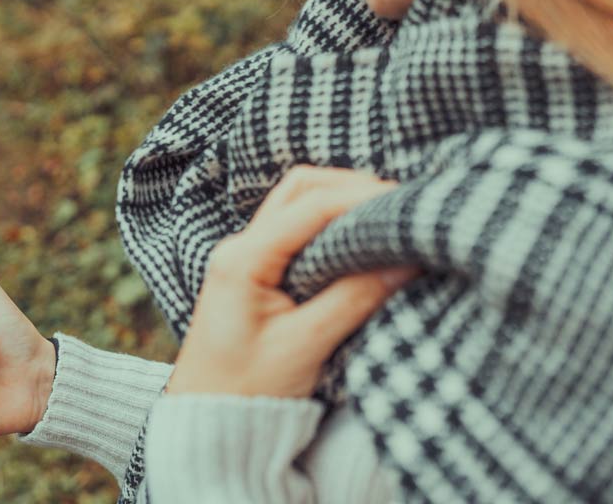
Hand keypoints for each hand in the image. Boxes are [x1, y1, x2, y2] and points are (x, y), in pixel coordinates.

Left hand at [166, 166, 418, 397]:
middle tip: (400, 205)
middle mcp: (241, 246)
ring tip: (385, 218)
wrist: (207, 424)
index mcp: (243, 259)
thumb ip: (353, 299)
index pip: (311, 206)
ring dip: (341, 200)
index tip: (406, 205)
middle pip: (301, 188)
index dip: (362, 198)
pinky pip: (299, 229)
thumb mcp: (304, 347)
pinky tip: (360, 239)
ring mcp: (247, 256)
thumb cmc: (246, 393)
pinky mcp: (258, 271)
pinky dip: (332, 223)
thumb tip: (404, 260)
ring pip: (299, 203)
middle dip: (352, 187)